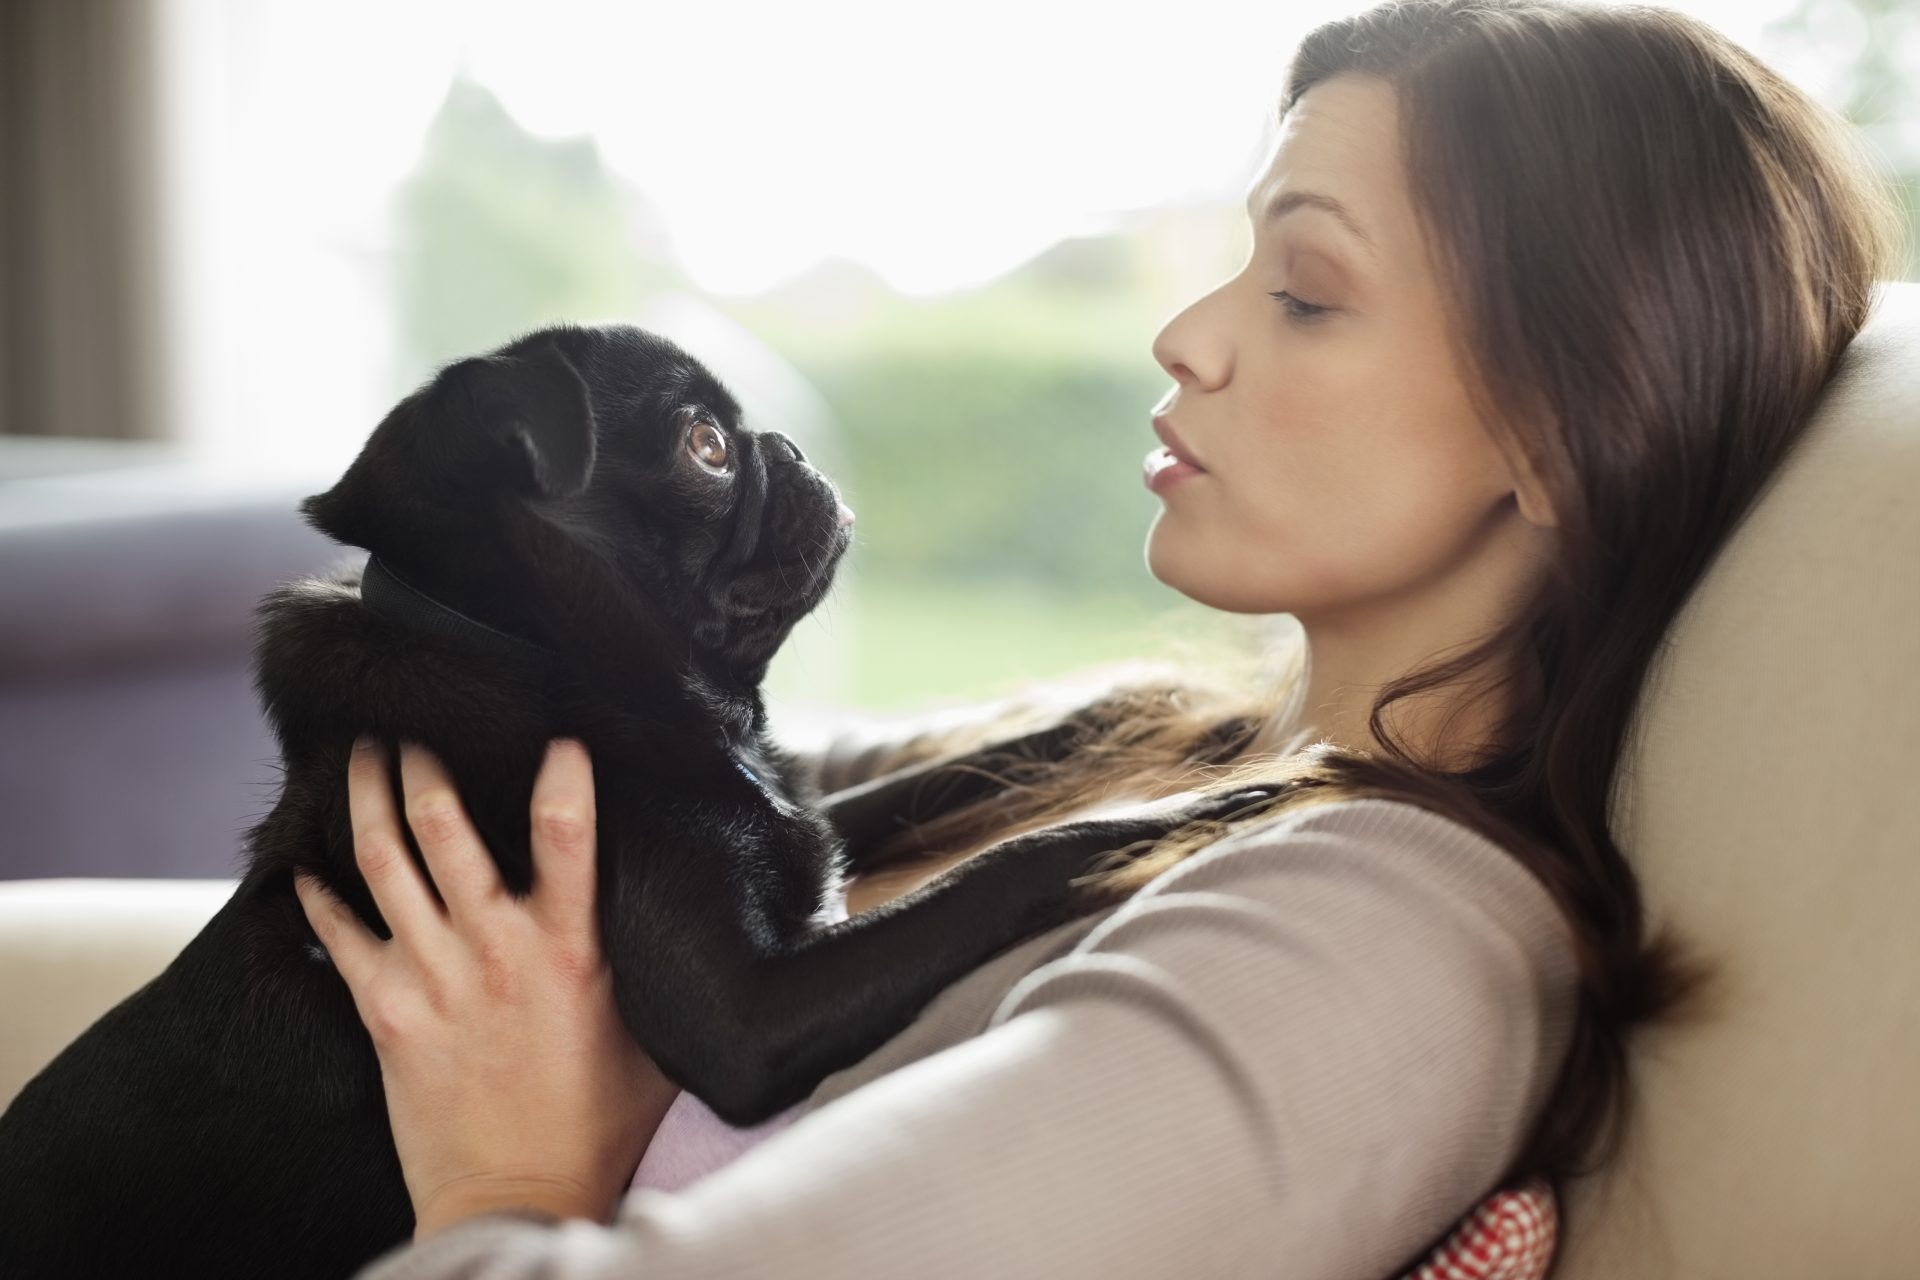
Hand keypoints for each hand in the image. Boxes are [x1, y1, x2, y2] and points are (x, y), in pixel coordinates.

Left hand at [294, 737, 681, 1241]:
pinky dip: (317, 894)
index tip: (557, 733)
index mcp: (572, 950)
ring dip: (367, 799)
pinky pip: (336, 933)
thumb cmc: (596, 1123)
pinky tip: (305, 867)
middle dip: (421, 764)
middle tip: (411, 727)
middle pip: (443, 827)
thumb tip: (680, 917)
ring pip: (383, 861)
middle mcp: (496, 949)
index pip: (569, 835)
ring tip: (361, 758)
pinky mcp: (384, 1011)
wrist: (516, 1197)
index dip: (562, 773)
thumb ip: (646, 966)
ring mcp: (432, 977)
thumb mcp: (649, 1032)